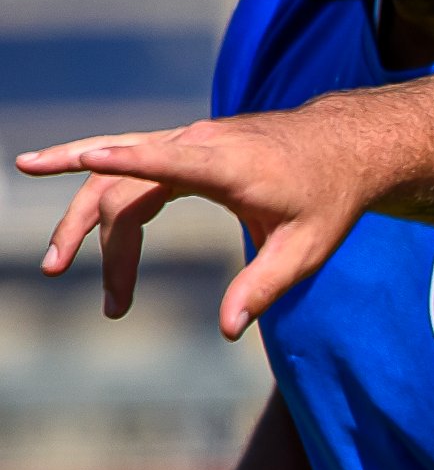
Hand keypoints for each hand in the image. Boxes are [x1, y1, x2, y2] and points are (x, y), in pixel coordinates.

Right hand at [16, 113, 370, 338]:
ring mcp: (189, 138)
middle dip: (96, 238)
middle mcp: (202, 143)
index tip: (87, 158)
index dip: (130, 160)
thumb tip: (228, 330)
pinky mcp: (185, 144)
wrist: (346, 145)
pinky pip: (128, 157)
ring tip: (55, 263)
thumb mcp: (308, 248)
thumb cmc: (330, 197)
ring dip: (82, 215)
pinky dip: (91, 170)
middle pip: (126, 184)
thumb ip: (265, 287)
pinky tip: (51, 174)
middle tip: (92, 296)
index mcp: (231, 165)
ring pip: (116, 169)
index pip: (171, 161)